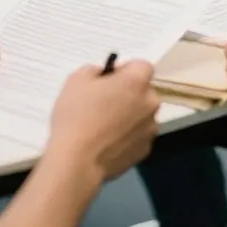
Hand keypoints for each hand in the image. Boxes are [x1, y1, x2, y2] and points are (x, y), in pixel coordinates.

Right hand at [48, 60, 160, 181]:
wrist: (77, 160)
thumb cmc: (76, 115)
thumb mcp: (77, 80)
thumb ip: (96, 71)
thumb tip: (105, 76)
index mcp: (137, 81)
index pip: (141, 66)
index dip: (125, 70)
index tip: (108, 81)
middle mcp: (150, 102)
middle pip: (144, 91)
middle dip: (129, 93)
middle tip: (104, 103)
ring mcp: (150, 129)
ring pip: (142, 114)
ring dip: (130, 115)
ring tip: (104, 127)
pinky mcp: (145, 151)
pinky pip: (138, 135)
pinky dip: (128, 136)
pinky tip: (108, 143)